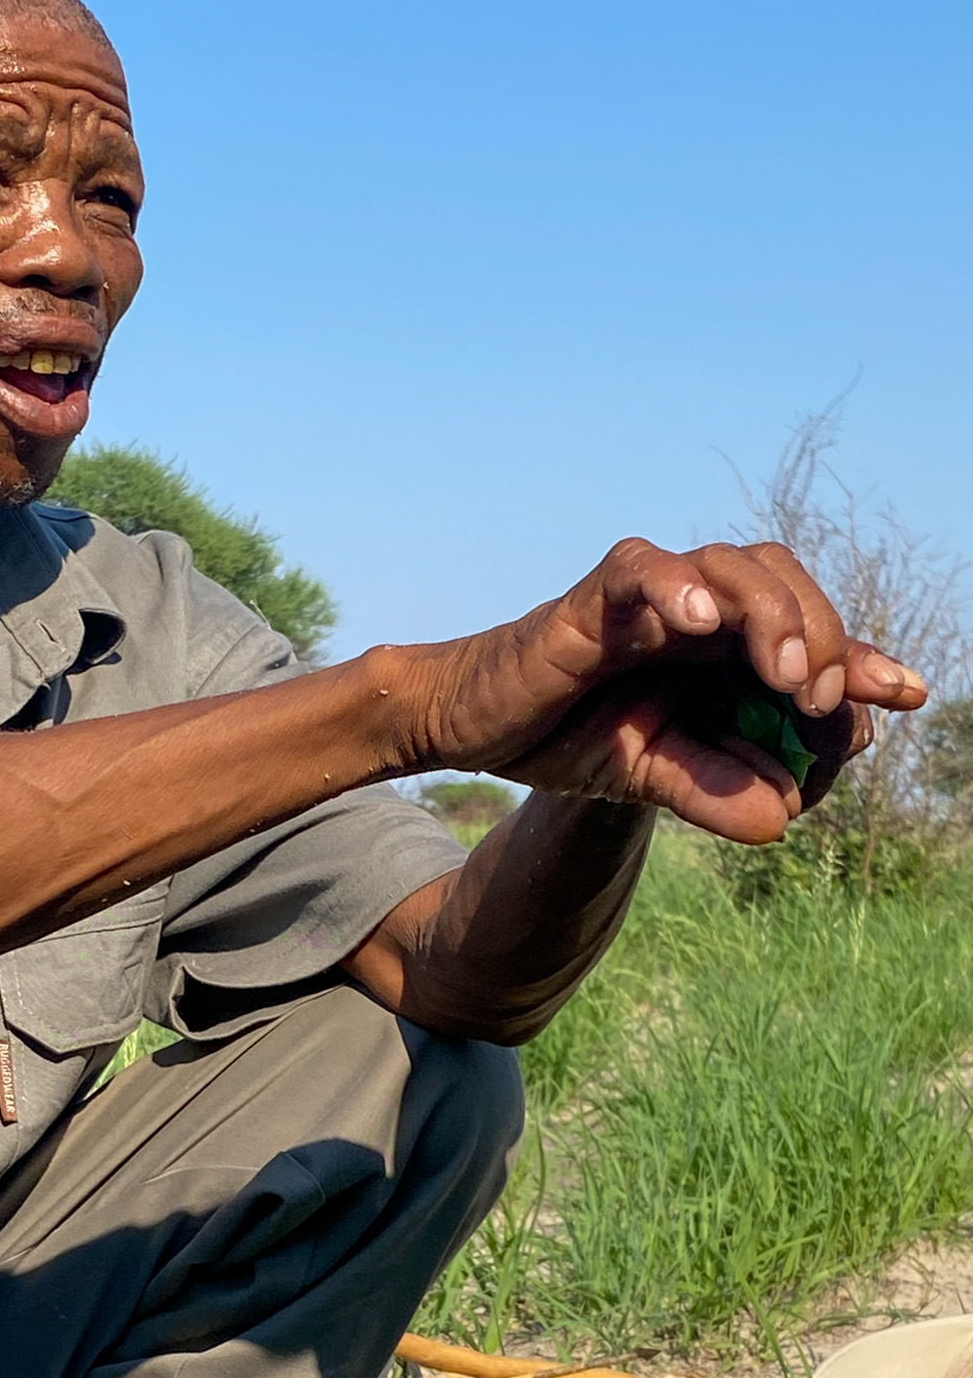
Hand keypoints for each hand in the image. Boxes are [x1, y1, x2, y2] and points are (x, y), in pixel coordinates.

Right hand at [417, 538, 926, 843]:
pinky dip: (678, 586)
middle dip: (825, 635)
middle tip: (823, 700)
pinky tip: (704, 623)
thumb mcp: (650, 777)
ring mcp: (645, 598)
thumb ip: (714, 790)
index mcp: (715, 651)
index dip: (861, 660)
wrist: (476, 725)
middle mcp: (692, 612)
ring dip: (775, 614)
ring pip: (733, 563)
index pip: (804, 637)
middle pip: (783, 582)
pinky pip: (641, 568)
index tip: (905, 695)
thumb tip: (783, 818)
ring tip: (787, 677)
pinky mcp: (593, 599)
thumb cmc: (565, 735)